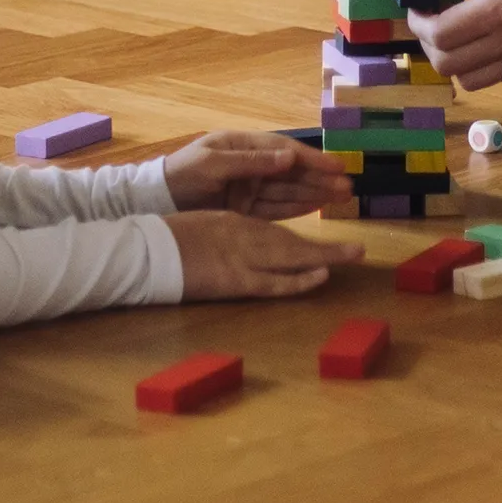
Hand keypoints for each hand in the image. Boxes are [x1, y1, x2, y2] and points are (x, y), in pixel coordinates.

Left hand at [162, 131, 353, 216]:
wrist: (158, 200)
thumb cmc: (182, 174)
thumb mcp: (213, 164)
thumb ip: (251, 161)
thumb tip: (289, 157)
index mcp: (244, 146)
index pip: (285, 151)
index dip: (313, 159)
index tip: (338, 166)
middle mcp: (252, 165)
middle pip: (293, 172)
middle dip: (321, 179)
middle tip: (349, 186)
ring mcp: (250, 187)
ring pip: (289, 191)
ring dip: (315, 193)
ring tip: (342, 197)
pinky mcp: (246, 209)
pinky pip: (277, 208)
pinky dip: (298, 208)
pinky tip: (317, 207)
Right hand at [164, 209, 363, 299]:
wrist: (144, 252)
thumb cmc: (163, 240)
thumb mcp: (199, 228)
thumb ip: (223, 233)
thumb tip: (239, 240)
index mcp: (232, 220)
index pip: (275, 226)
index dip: (303, 234)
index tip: (324, 240)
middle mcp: (244, 234)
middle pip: (293, 239)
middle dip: (326, 244)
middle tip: (357, 249)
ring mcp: (242, 256)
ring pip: (291, 255)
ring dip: (324, 256)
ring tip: (352, 256)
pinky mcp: (236, 280)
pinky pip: (274, 281)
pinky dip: (298, 279)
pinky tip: (320, 276)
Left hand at [407, 0, 501, 89]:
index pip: (439, 35)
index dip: (418, 21)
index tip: (419, 3)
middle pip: (448, 65)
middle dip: (430, 42)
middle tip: (433, 16)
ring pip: (472, 81)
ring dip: (455, 59)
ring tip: (459, 28)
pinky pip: (500, 78)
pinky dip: (484, 64)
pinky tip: (491, 33)